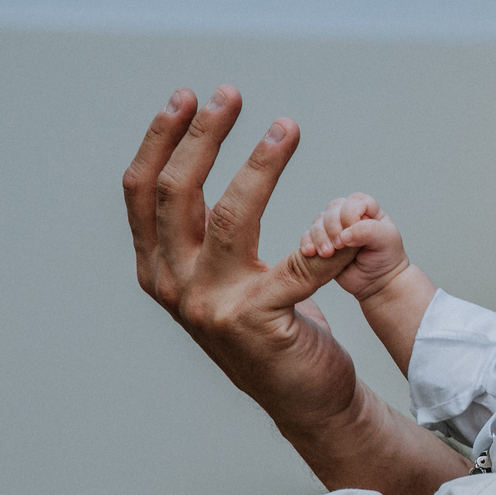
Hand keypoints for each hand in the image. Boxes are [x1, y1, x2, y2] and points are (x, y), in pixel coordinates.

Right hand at [123, 86, 360, 437]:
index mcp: (158, 272)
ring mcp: (212, 307)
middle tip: (230, 94)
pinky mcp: (259, 321)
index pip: (144, 193)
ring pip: (230, 215)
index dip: (160, 139)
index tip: (186, 97)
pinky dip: (331, 240)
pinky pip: (301, 264)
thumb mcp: (221, 279)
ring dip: (260, 164)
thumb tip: (199, 160)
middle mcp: (175, 288)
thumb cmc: (271, 330)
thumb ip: (203, 235)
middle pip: (177, 193)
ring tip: (286, 127)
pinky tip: (351, 221)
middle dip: (203, 135)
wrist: (306, 400)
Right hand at [299, 193, 410, 300]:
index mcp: (368, 211)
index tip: (355, 234)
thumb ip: (368, 231)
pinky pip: (308, 237)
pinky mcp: (324, 244)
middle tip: (340, 246)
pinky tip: (310, 253)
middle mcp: (350, 217)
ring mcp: (335, 230)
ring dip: (319, 237)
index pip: (354, 201)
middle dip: (333, 227)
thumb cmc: (386, 259)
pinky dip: (307, 243)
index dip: (350, 214)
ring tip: (327, 254)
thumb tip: (344, 234)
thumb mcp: (386, 241)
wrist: (378, 283)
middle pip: (333, 209)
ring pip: (318, 222)